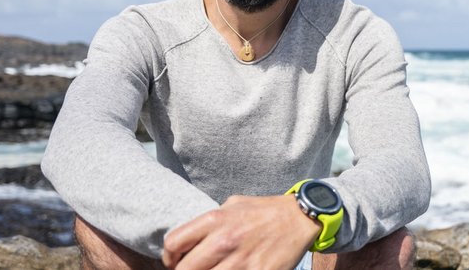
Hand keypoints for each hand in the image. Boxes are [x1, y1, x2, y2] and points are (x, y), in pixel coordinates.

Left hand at [161, 194, 320, 269]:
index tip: (176, 262)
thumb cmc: (264, 211)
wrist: (300, 218)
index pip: (174, 243)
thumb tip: (190, 239)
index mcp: (215, 220)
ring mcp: (241, 261)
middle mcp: (225, 240)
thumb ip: (211, 220)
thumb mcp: (233, 205)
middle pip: (185, 269)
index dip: (169, 257)